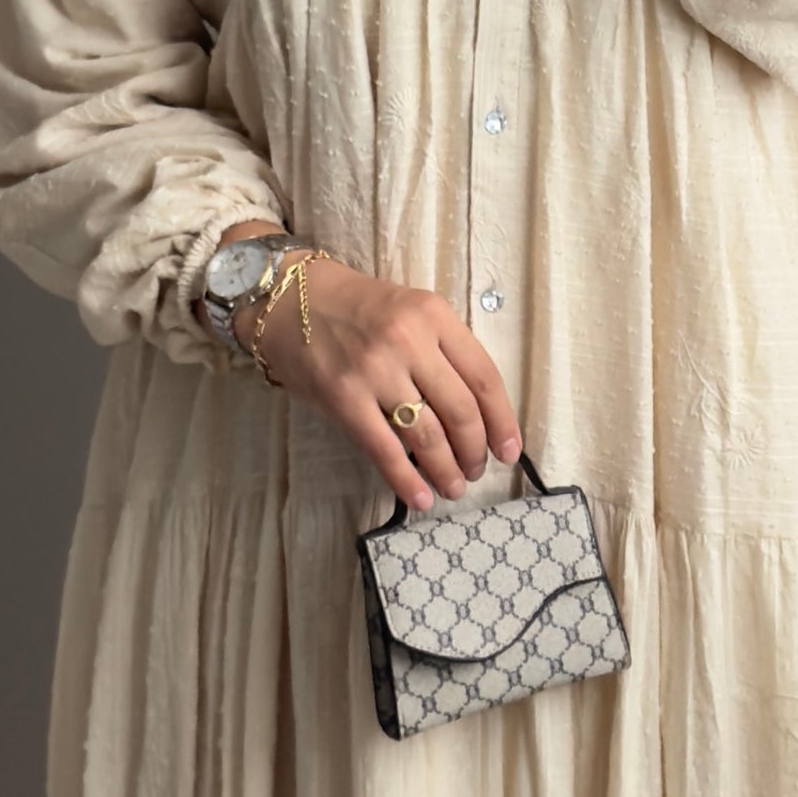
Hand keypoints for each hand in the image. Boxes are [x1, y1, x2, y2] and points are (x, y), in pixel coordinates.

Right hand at [235, 254, 521, 511]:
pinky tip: (421, 497)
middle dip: (475, 452)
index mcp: (434, 315)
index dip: (503, 422)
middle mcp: (409, 340)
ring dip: (447, 470)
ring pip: (428, 435)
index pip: (484, 377)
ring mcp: (375, 370)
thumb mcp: (410, 311)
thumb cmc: (354, 308)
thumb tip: (475, 415)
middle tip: (476, 471)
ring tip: (454, 487)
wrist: (287, 298)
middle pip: (461, 411)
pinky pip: (384, 449)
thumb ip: (442, 350)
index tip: (510, 451)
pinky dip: (407, 480)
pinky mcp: (344, 397)